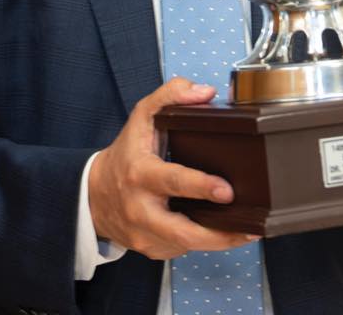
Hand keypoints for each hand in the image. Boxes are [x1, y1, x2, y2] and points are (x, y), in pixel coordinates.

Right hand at [88, 77, 259, 259]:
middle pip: (182, 231)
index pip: (173, 181)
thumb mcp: (142, 117)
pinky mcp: (151, 249)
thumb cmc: (125, 155)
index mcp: (141, 174)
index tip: (226, 190)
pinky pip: (182, 250)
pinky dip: (204, 243)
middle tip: (249, 227)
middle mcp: (141, 208)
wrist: (93, 195)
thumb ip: (170, 96)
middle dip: (217, 233)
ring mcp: (145, 233)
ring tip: (248, 232)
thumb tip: (205, 92)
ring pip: (186, 246)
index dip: (201, 187)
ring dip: (220, 241)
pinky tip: (221, 232)